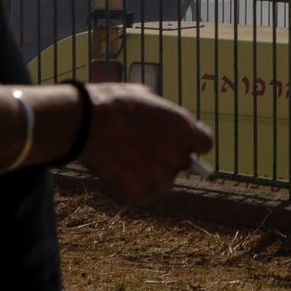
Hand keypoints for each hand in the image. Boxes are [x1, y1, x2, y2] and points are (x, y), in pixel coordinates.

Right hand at [77, 83, 213, 201]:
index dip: (191, 142)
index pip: (204, 144)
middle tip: (143, 147)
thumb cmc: (114, 104)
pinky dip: (136, 185)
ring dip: (153, 172)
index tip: (179, 141)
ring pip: (165, 179)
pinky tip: (122, 169)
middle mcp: (178, 155)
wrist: (85, 123)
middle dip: (168, 156)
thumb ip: (166, 114)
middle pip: (182, 162)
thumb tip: (169, 121)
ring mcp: (161, 177)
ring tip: (129, 158)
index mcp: (184, 129)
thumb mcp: (148, 97)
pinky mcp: (143, 192)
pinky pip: (147, 192)